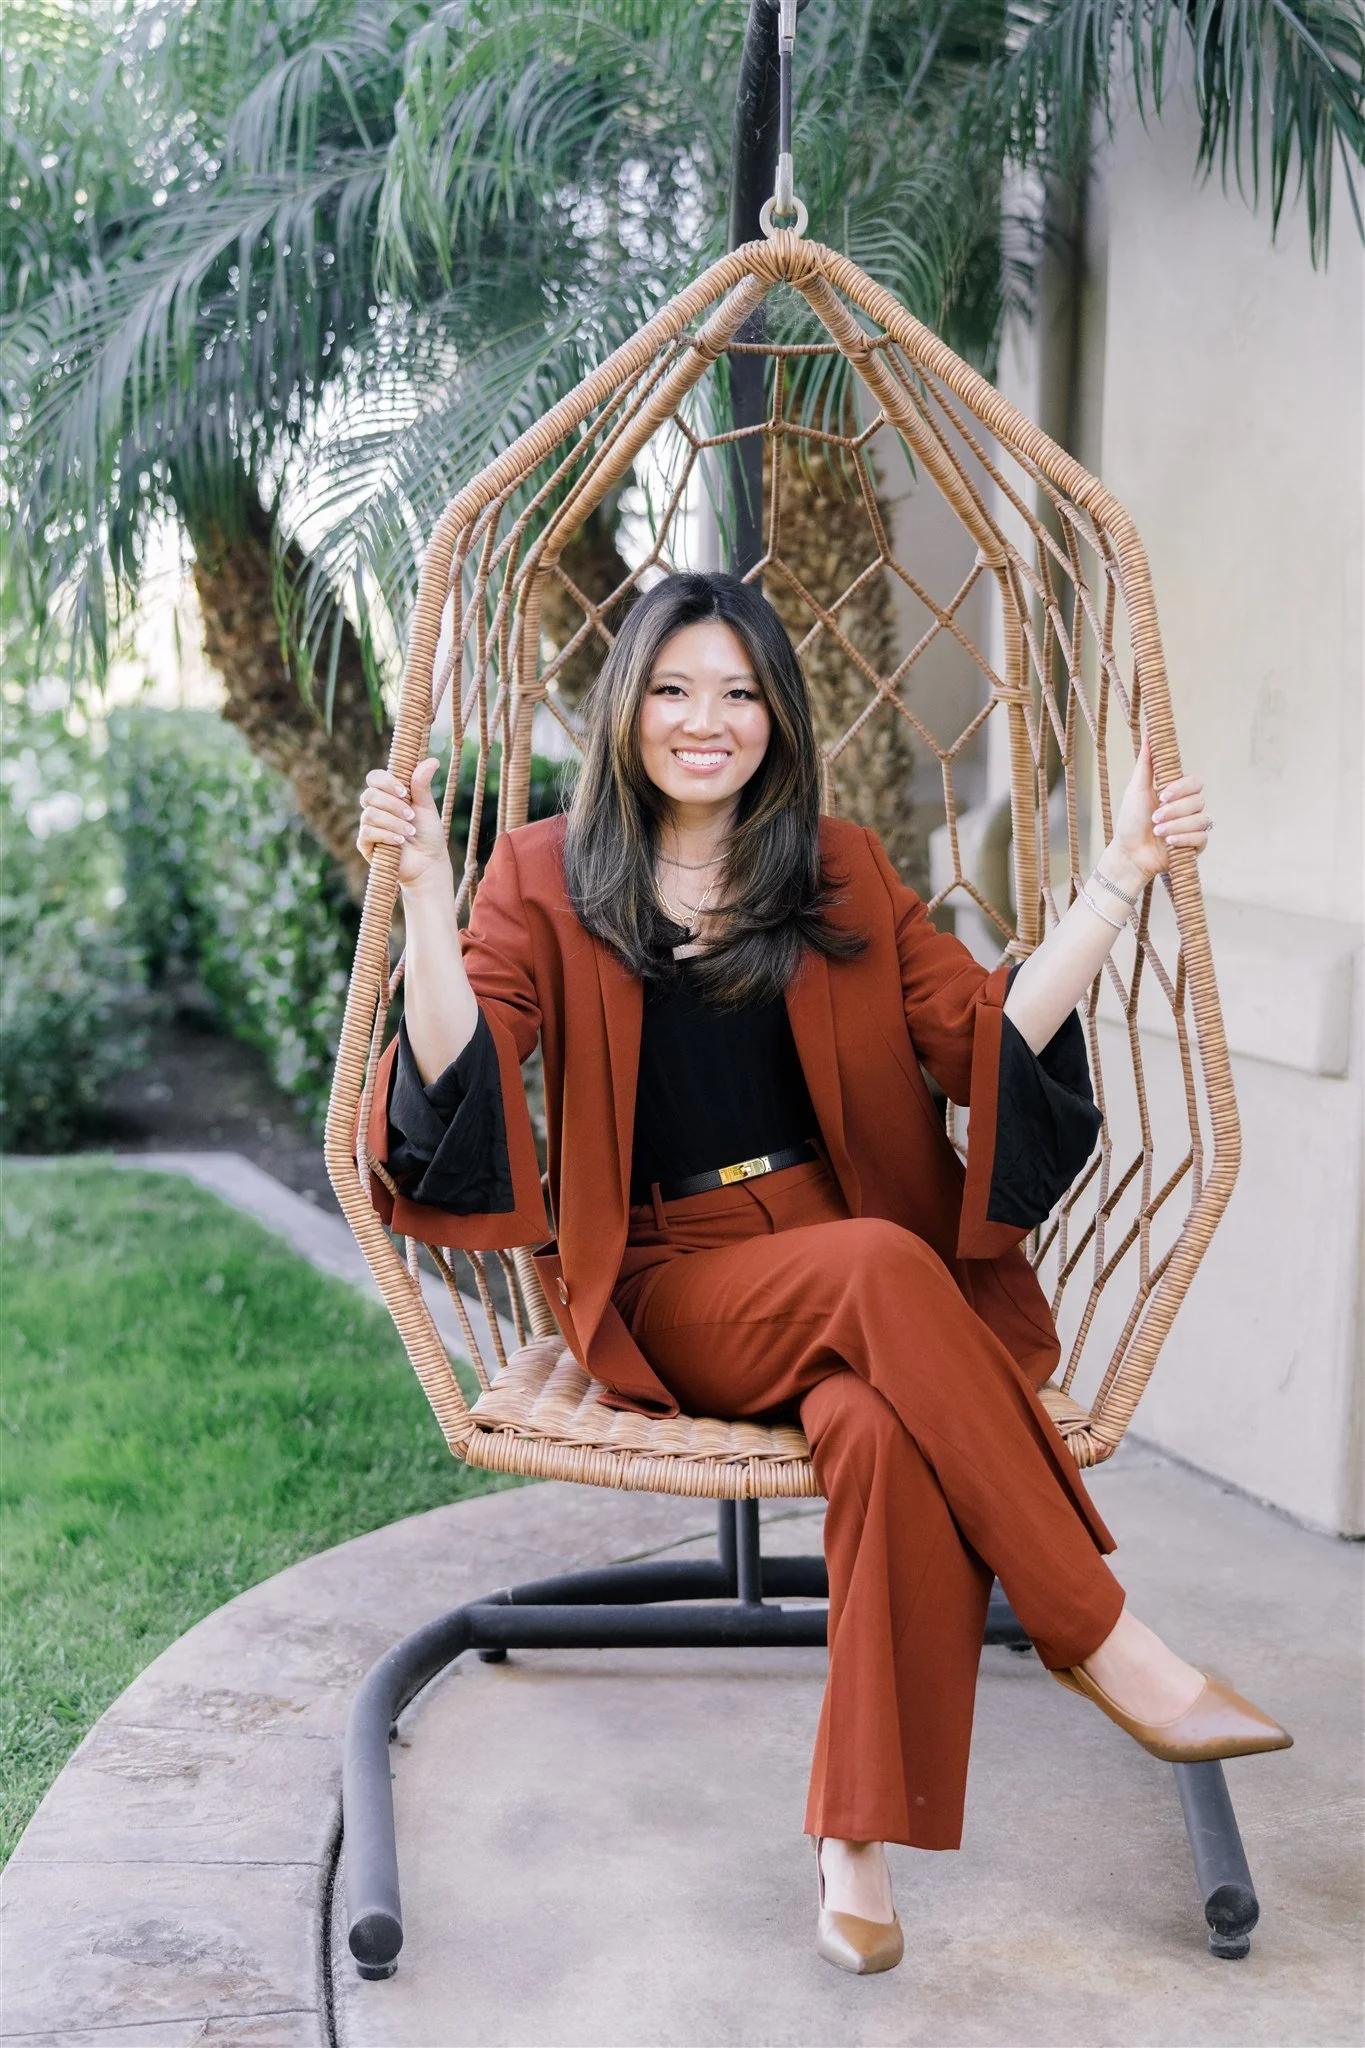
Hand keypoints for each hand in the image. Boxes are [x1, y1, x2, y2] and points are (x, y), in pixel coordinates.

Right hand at [356, 758, 451, 895]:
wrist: (429, 863)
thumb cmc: (428, 834)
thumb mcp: (426, 807)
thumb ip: (422, 784)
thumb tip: (431, 760)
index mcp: (388, 795)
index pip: (374, 778)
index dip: (386, 781)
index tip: (405, 792)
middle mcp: (375, 808)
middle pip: (369, 795)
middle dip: (392, 804)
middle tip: (411, 815)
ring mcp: (369, 826)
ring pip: (370, 814)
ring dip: (393, 822)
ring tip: (410, 831)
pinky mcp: (366, 845)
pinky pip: (368, 832)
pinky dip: (386, 835)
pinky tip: (400, 841)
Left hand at [1112, 734, 1209, 882]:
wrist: (1129, 853)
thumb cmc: (1130, 821)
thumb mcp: (1136, 789)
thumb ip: (1146, 764)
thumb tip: (1150, 735)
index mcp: (1177, 792)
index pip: (1195, 782)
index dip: (1182, 788)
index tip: (1162, 795)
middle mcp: (1188, 808)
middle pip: (1199, 800)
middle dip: (1174, 810)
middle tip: (1155, 817)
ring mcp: (1193, 826)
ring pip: (1200, 819)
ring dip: (1175, 826)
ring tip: (1157, 832)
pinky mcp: (1196, 845)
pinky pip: (1202, 837)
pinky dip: (1183, 838)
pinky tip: (1169, 841)